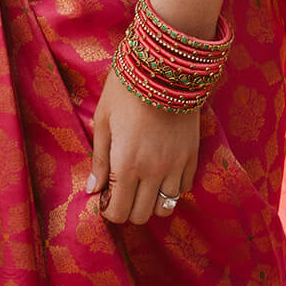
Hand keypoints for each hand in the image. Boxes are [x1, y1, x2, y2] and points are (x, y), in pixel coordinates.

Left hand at [87, 72, 199, 224]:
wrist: (164, 69)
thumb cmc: (125, 92)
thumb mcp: (103, 122)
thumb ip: (100, 160)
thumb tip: (92, 190)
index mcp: (126, 164)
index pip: (119, 212)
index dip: (109, 210)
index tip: (105, 199)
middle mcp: (153, 172)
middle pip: (142, 215)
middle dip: (128, 209)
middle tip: (121, 192)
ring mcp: (176, 166)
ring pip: (166, 208)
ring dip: (151, 202)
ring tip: (141, 185)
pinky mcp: (192, 157)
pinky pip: (183, 189)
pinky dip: (171, 188)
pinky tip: (160, 173)